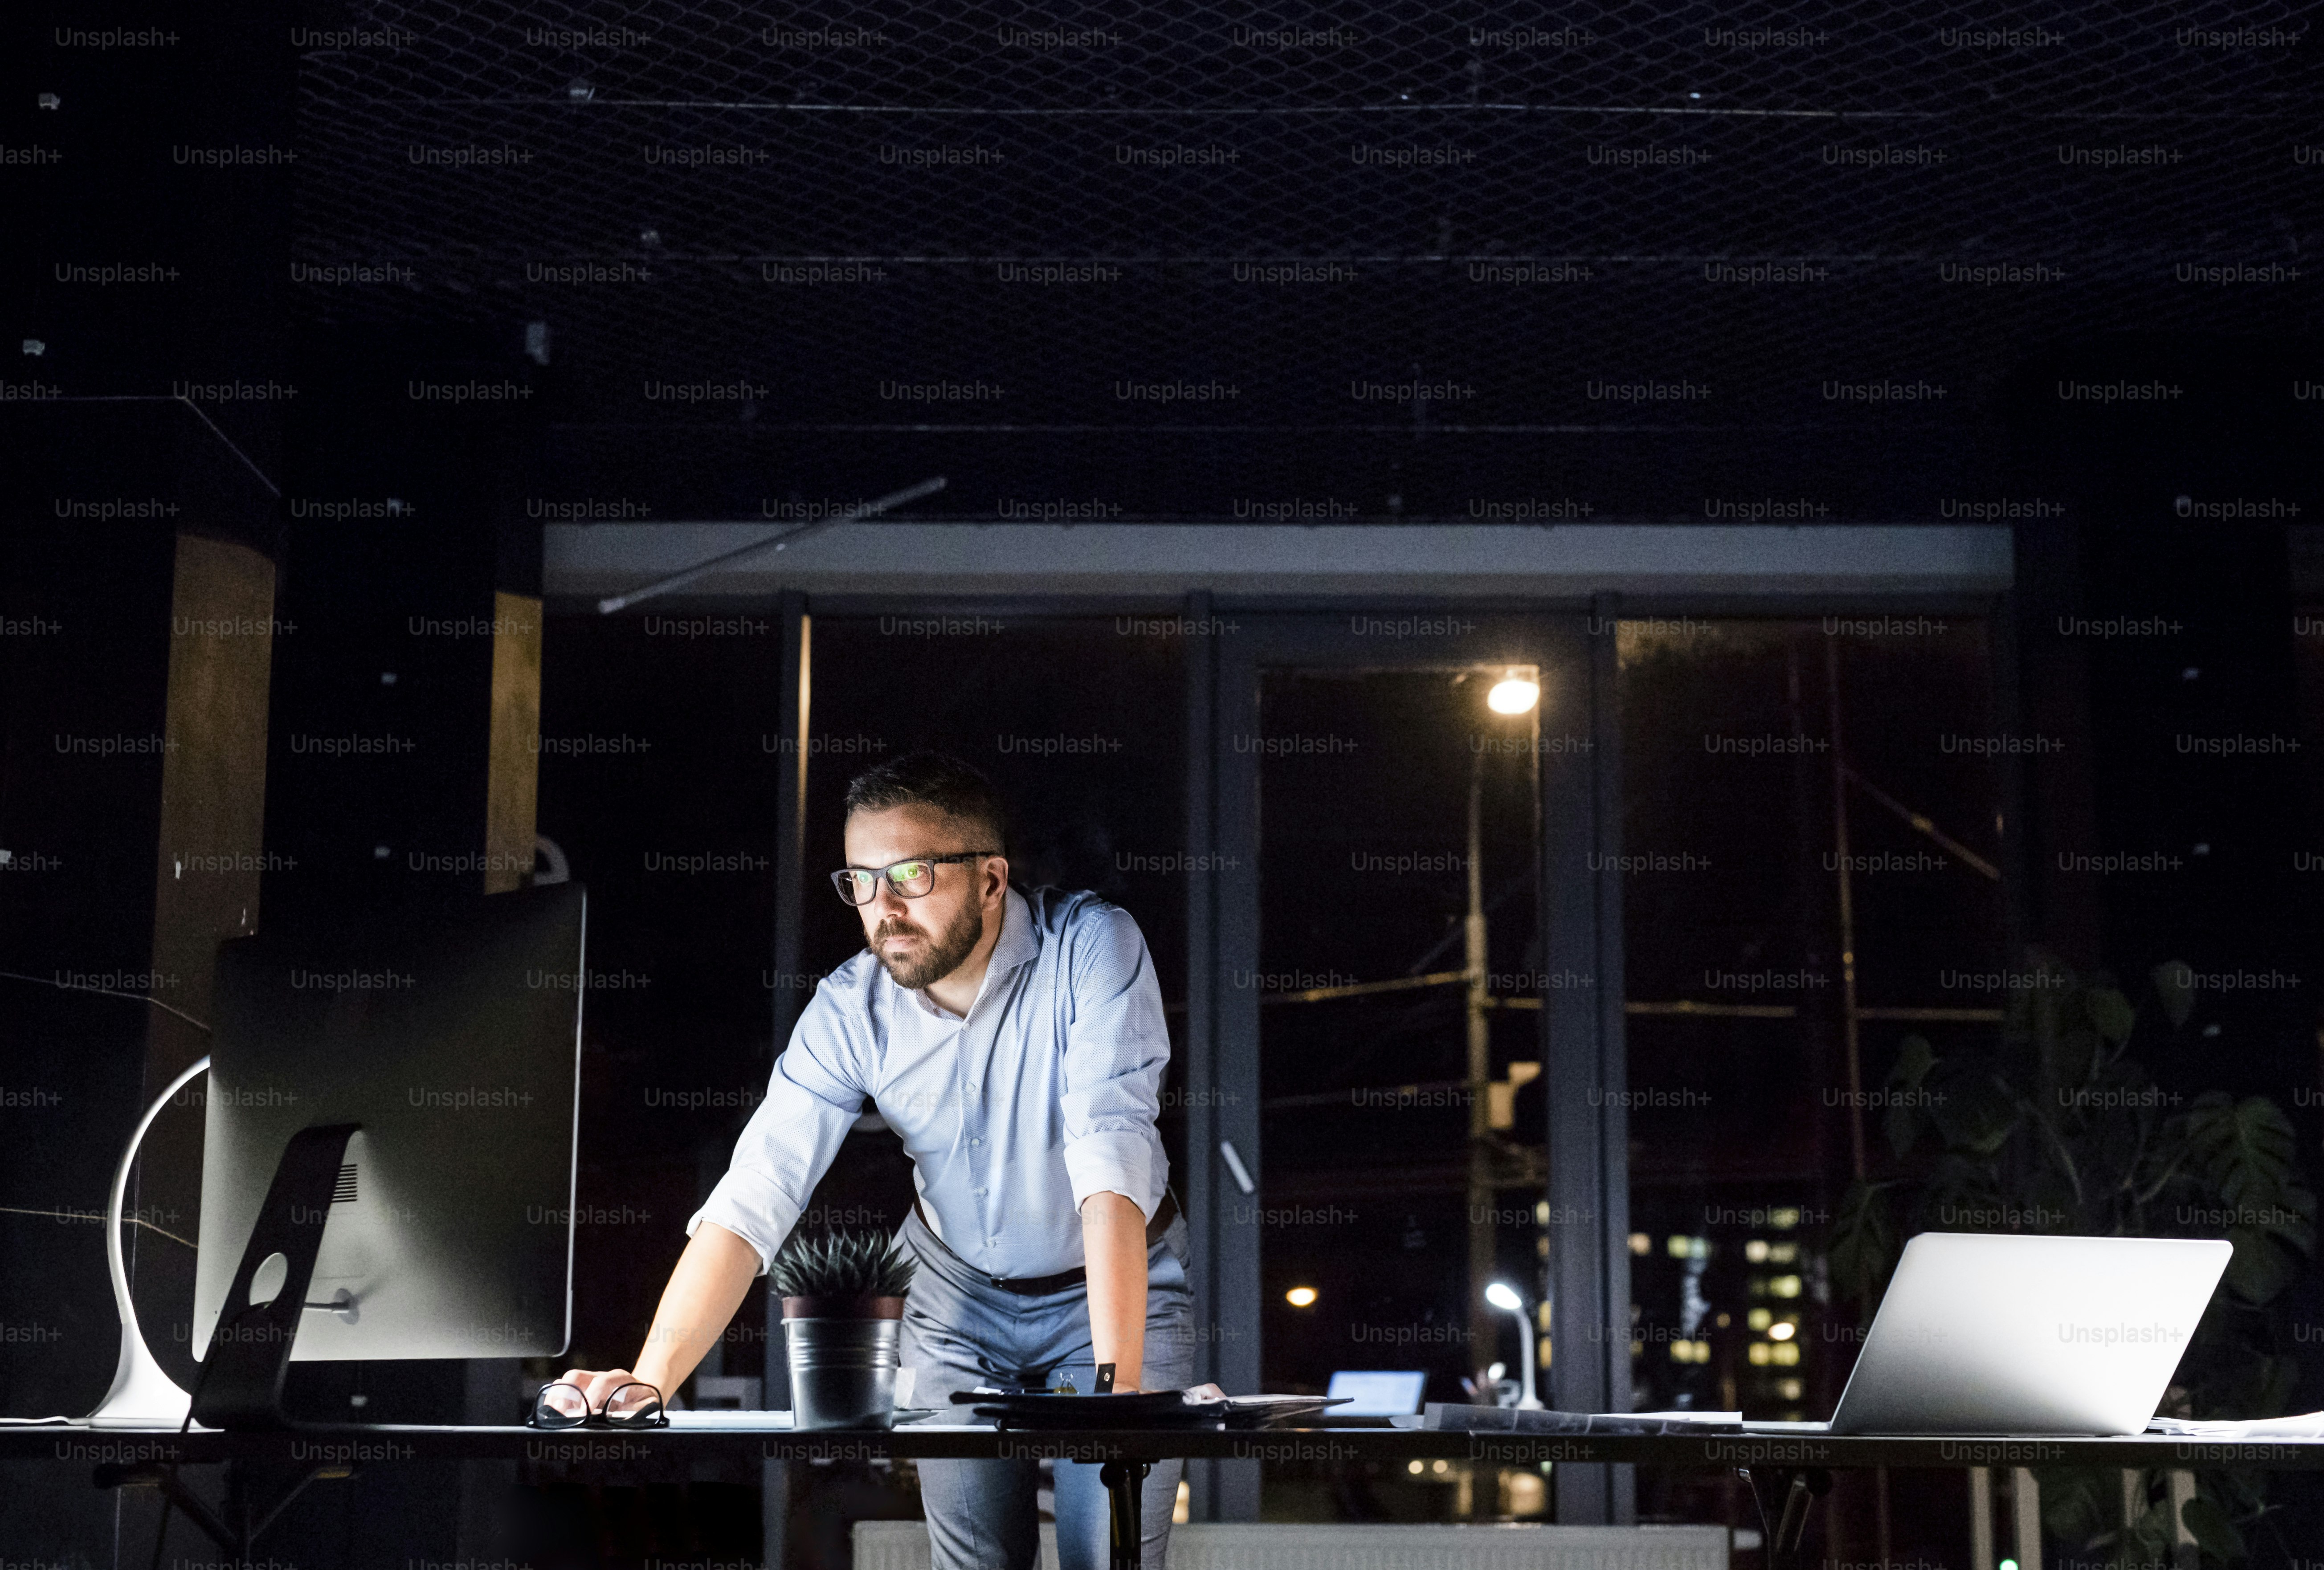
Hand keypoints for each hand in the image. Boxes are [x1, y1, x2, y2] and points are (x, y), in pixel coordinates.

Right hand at [542, 1367, 663, 1420]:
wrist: (644, 1391)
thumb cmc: (644, 1401)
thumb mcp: (647, 1407)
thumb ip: (636, 1412)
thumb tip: (621, 1421)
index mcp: (619, 1380)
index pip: (602, 1382)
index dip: (591, 1396)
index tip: (583, 1413)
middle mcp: (601, 1377)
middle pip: (576, 1375)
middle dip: (565, 1393)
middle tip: (559, 1413)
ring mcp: (589, 1382)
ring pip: (566, 1381)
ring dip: (556, 1397)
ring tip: (551, 1415)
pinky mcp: (581, 1390)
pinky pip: (564, 1389)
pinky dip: (556, 1400)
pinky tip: (553, 1414)